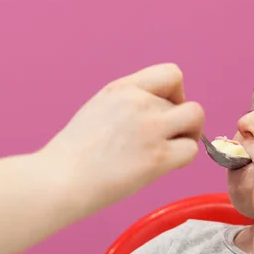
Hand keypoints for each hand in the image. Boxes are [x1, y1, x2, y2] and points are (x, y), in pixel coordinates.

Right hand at [38, 63, 203, 215]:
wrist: (58, 180)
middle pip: (186, 102)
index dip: (176, 94)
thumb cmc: (74, 155)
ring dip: (188, 137)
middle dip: (180, 122)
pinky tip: (164, 167)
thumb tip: (160, 112)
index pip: (172, 74)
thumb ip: (129, 104)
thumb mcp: (99, 110)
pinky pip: (192, 149)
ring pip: (195, 120)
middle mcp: (138, 102)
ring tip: (167, 153)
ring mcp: (150, 128)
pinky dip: (183, 159)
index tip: (164, 113)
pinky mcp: (157, 157)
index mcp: (122, 88)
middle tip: (164, 142)